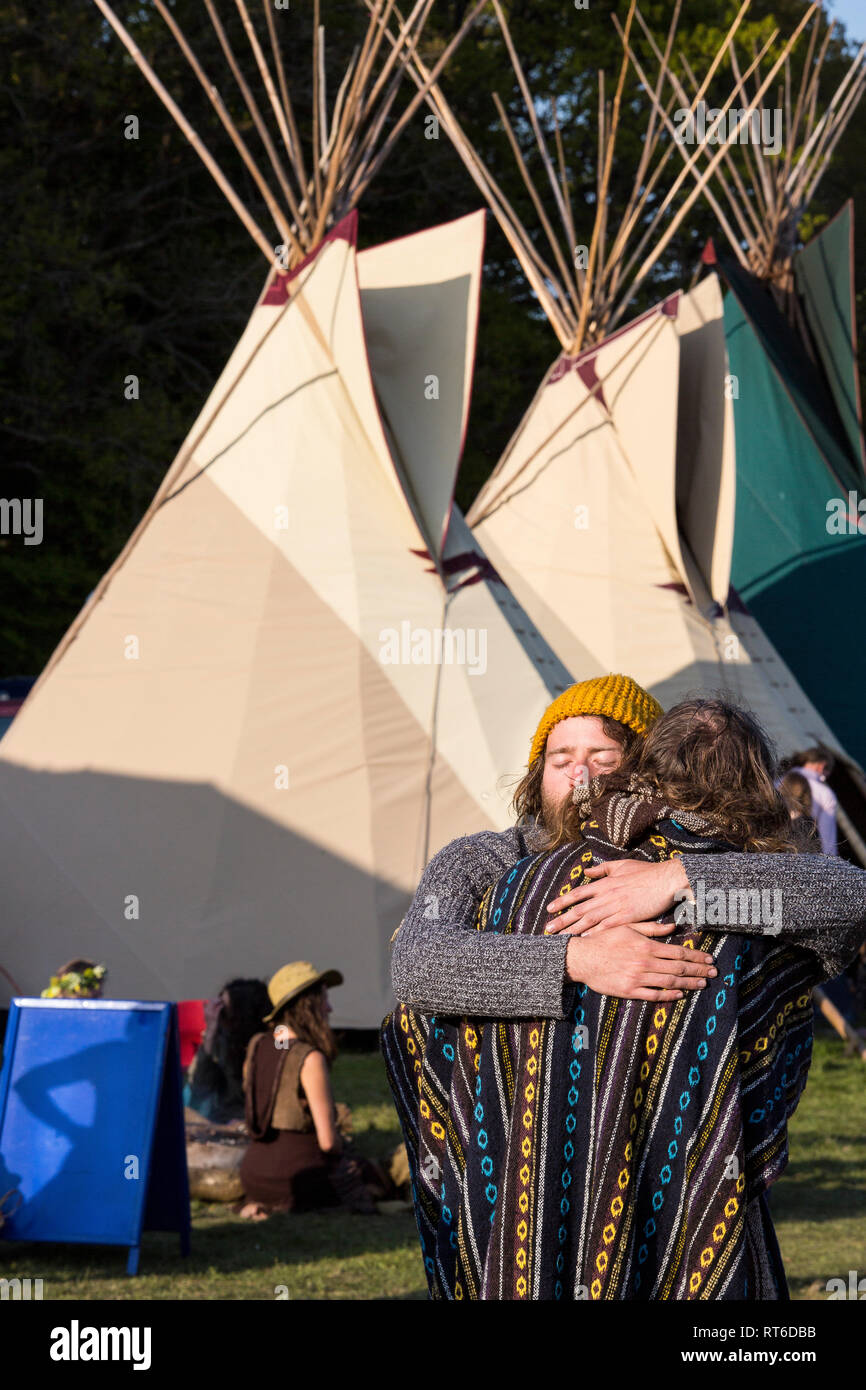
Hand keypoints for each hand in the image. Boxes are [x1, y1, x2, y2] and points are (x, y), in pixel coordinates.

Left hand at [545, 858, 690, 934]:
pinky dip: (595, 933)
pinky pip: (607, 927)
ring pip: (590, 920)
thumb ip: (603, 869)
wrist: (665, 880)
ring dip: (573, 929)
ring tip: (561, 938)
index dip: (562, 901)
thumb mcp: (622, 865)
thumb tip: (587, 872)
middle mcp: (606, 895)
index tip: (550, 909)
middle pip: (579, 909)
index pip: (578, 893)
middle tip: (547, 929)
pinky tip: (584, 940)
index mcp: (605, 883)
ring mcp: (616, 906)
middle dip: (562, 920)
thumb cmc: (646, 872)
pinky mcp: (628, 917)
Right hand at [565, 926, 715, 1001]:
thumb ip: (651, 929)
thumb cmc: (604, 940)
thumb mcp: (627, 927)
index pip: (678, 953)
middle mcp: (645, 963)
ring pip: (670, 983)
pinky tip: (680, 995)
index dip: (696, 957)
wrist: (581, 958)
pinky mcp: (629, 991)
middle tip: (713, 973)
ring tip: (702, 984)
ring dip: (689, 984)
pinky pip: (653, 995)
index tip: (709, 960)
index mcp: (646, 946)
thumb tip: (673, 927)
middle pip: (678, 969)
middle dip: (698, 971)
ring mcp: (637, 979)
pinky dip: (669, 996)